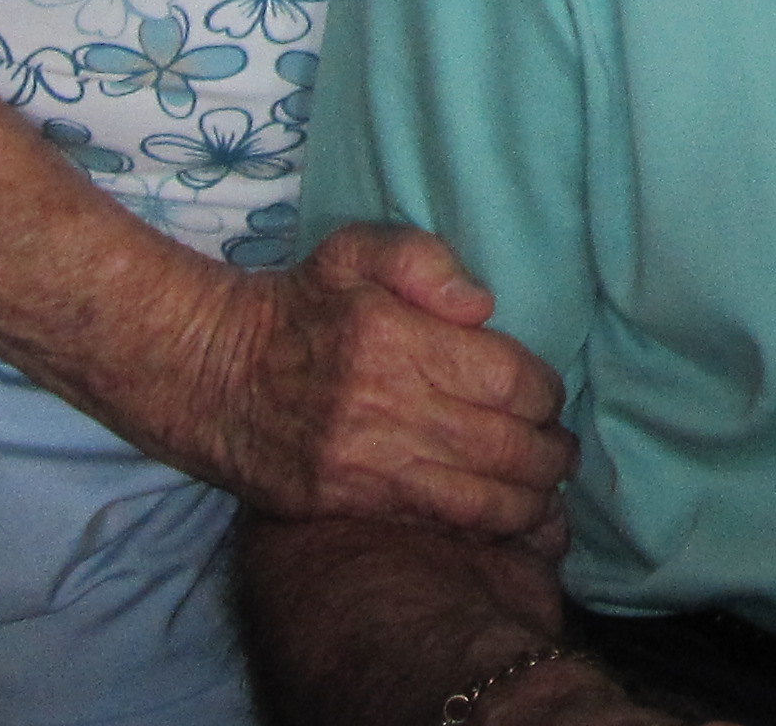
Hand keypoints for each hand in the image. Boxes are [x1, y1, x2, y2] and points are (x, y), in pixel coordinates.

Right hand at [190, 223, 576, 530]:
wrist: (212, 374)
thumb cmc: (299, 307)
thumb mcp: (353, 251)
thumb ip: (424, 260)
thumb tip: (482, 307)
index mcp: (394, 340)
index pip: (507, 379)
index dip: (545, 392)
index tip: (549, 395)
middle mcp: (383, 408)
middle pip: (503, 446)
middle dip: (549, 453)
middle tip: (563, 451)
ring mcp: (362, 464)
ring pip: (476, 498)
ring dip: (528, 499)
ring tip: (547, 491)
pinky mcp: (344, 504)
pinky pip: (433, 521)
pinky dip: (480, 524)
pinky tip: (504, 516)